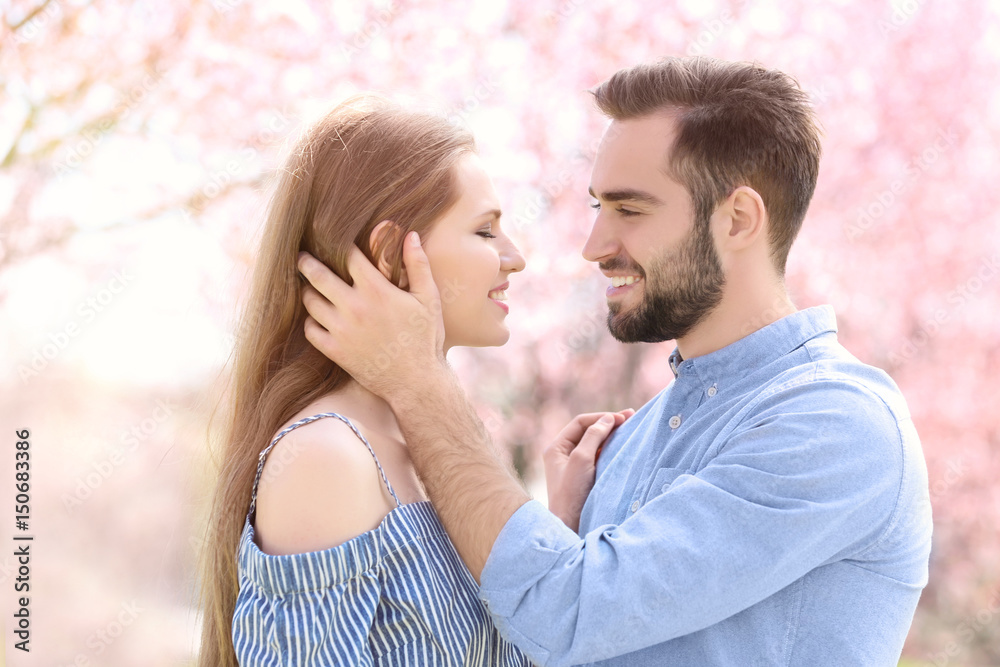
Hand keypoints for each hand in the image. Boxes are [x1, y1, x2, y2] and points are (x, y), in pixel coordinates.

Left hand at [298, 231, 445, 400]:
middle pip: (317, 275)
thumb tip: (410, 235)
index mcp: (376, 290)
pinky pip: (310, 330)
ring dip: (308, 292)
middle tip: (302, 257)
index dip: (338, 244)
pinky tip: (317, 318)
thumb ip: (418, 265)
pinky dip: (310, 321)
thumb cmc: (425, 338)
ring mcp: (342, 330)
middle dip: (307, 262)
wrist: (417, 382)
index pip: (347, 256)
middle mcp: (354, 307)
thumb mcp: (428, 299)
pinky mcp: (335, 351)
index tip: (332, 240)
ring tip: (310, 287)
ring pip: (310, 302)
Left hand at [543, 409, 633, 531]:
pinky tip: (624, 449)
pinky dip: (611, 451)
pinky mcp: (585, 478)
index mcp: (556, 448)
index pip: (581, 423)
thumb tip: (608, 419)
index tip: (622, 419)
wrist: (570, 527)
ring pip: (595, 444)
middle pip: (588, 431)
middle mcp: (563, 455)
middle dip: (609, 424)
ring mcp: (574, 466)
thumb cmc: (572, 493)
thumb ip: (593, 436)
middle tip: (632, 417)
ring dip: (612, 436)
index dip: (601, 418)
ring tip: (631, 429)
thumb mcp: (581, 459)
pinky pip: (599, 458)